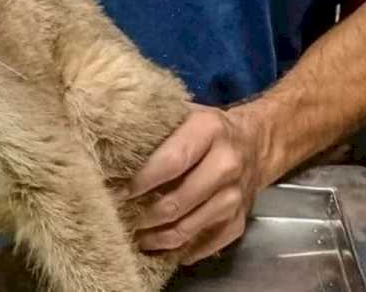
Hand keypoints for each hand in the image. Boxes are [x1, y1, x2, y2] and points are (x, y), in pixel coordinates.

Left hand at [125, 103, 264, 264]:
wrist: (255, 143)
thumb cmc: (207, 130)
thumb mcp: (185, 114)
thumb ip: (156, 127)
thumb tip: (109, 144)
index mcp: (209, 131)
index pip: (171, 162)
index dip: (142, 181)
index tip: (119, 193)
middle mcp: (227, 164)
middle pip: (178, 201)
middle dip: (145, 216)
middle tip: (121, 221)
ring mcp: (235, 196)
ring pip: (189, 228)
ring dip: (158, 238)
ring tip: (136, 237)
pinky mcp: (239, 221)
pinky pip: (206, 244)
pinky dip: (182, 250)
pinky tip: (162, 248)